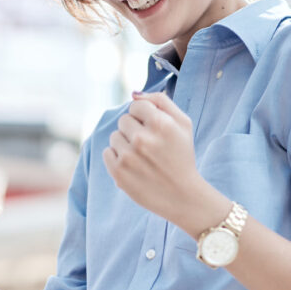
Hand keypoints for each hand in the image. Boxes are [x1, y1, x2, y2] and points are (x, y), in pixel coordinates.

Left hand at [102, 91, 205, 227]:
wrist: (183, 195)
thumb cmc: (182, 156)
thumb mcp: (183, 124)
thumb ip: (161, 101)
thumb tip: (134, 94)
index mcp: (160, 123)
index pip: (136, 106)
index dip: (145, 117)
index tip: (154, 131)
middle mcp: (143, 139)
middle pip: (124, 120)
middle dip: (135, 130)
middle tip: (150, 146)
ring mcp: (129, 157)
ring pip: (114, 136)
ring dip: (125, 144)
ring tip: (142, 157)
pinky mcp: (119, 173)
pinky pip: (107, 153)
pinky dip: (117, 158)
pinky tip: (133, 167)